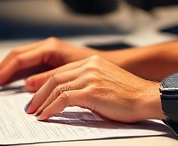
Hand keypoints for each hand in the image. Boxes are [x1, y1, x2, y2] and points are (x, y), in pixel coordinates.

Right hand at [0, 37, 97, 90]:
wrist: (111, 65)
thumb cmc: (95, 67)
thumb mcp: (68, 73)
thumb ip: (47, 78)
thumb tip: (27, 85)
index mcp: (49, 48)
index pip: (19, 59)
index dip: (4, 72)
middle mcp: (47, 47)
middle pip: (15, 57)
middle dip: (0, 71)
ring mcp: (47, 52)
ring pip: (19, 59)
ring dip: (5, 71)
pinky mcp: (49, 59)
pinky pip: (27, 64)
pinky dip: (16, 73)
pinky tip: (9, 82)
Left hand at [25, 56, 160, 122]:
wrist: (147, 97)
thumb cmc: (130, 95)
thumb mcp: (105, 83)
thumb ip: (87, 84)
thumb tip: (68, 97)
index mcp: (92, 62)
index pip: (60, 71)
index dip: (44, 83)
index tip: (34, 94)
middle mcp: (89, 66)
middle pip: (54, 77)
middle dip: (38, 93)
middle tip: (29, 106)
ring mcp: (90, 77)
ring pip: (56, 87)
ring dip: (41, 102)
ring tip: (34, 113)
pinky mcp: (91, 91)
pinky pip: (63, 99)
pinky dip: (51, 108)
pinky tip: (46, 116)